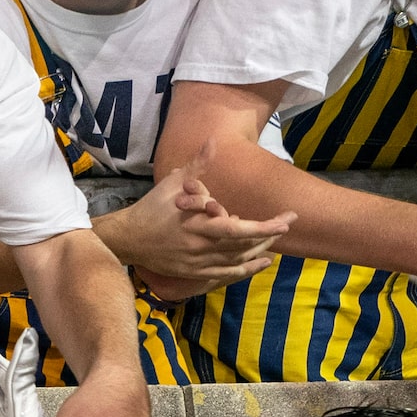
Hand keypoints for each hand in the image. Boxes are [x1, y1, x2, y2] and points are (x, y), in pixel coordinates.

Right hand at [91, 159, 291, 288]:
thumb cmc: (152, 208)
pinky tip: (262, 262)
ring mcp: (198, 263)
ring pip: (238, 260)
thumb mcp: (174, 183)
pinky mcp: (194, 273)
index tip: (286, 219)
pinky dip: (247, 269)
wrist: (128, 239)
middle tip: (287, 221)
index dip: (265, 227)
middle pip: (244, 245)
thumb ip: (198, 165)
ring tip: (276, 237)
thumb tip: (213, 141)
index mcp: (198, 226)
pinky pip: (226, 274)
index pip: (240, 229)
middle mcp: (201, 248)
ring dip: (260, 249)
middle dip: (269, 233)